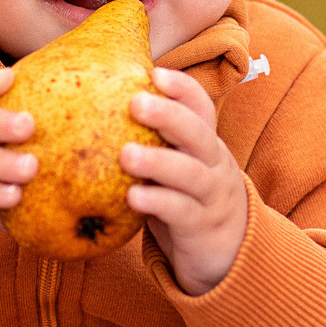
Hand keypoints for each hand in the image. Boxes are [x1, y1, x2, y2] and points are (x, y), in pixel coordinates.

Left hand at [125, 67, 247, 294]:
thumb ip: (152, 142)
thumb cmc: (187, 199)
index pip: (200, 107)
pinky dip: (158, 202)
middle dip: (168, 115)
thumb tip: (97, 110)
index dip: (181, 88)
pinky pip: (181, 211)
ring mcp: (211, 196)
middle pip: (197, 133)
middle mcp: (214, 164)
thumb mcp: (177, 166)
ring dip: (159, 161)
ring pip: (190, 173)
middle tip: (136, 102)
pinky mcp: (202, 227)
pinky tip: (133, 197)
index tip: (154, 73)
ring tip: (126, 155)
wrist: (227, 253)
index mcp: (205, 143)